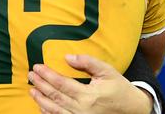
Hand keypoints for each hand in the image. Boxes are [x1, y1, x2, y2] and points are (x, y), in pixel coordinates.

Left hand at [28, 54, 152, 113]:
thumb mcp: (107, 71)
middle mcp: (82, 110)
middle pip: (55, 96)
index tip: (37, 67)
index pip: (61, 83)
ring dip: (41, 100)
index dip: (47, 75)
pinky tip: (42, 106)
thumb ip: (87, 62)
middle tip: (30, 75)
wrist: (134, 111)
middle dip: (40, 85)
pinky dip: (49, 113)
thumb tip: (67, 57)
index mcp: (89, 95)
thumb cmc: (120, 89)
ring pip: (55, 110)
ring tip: (32, 90)